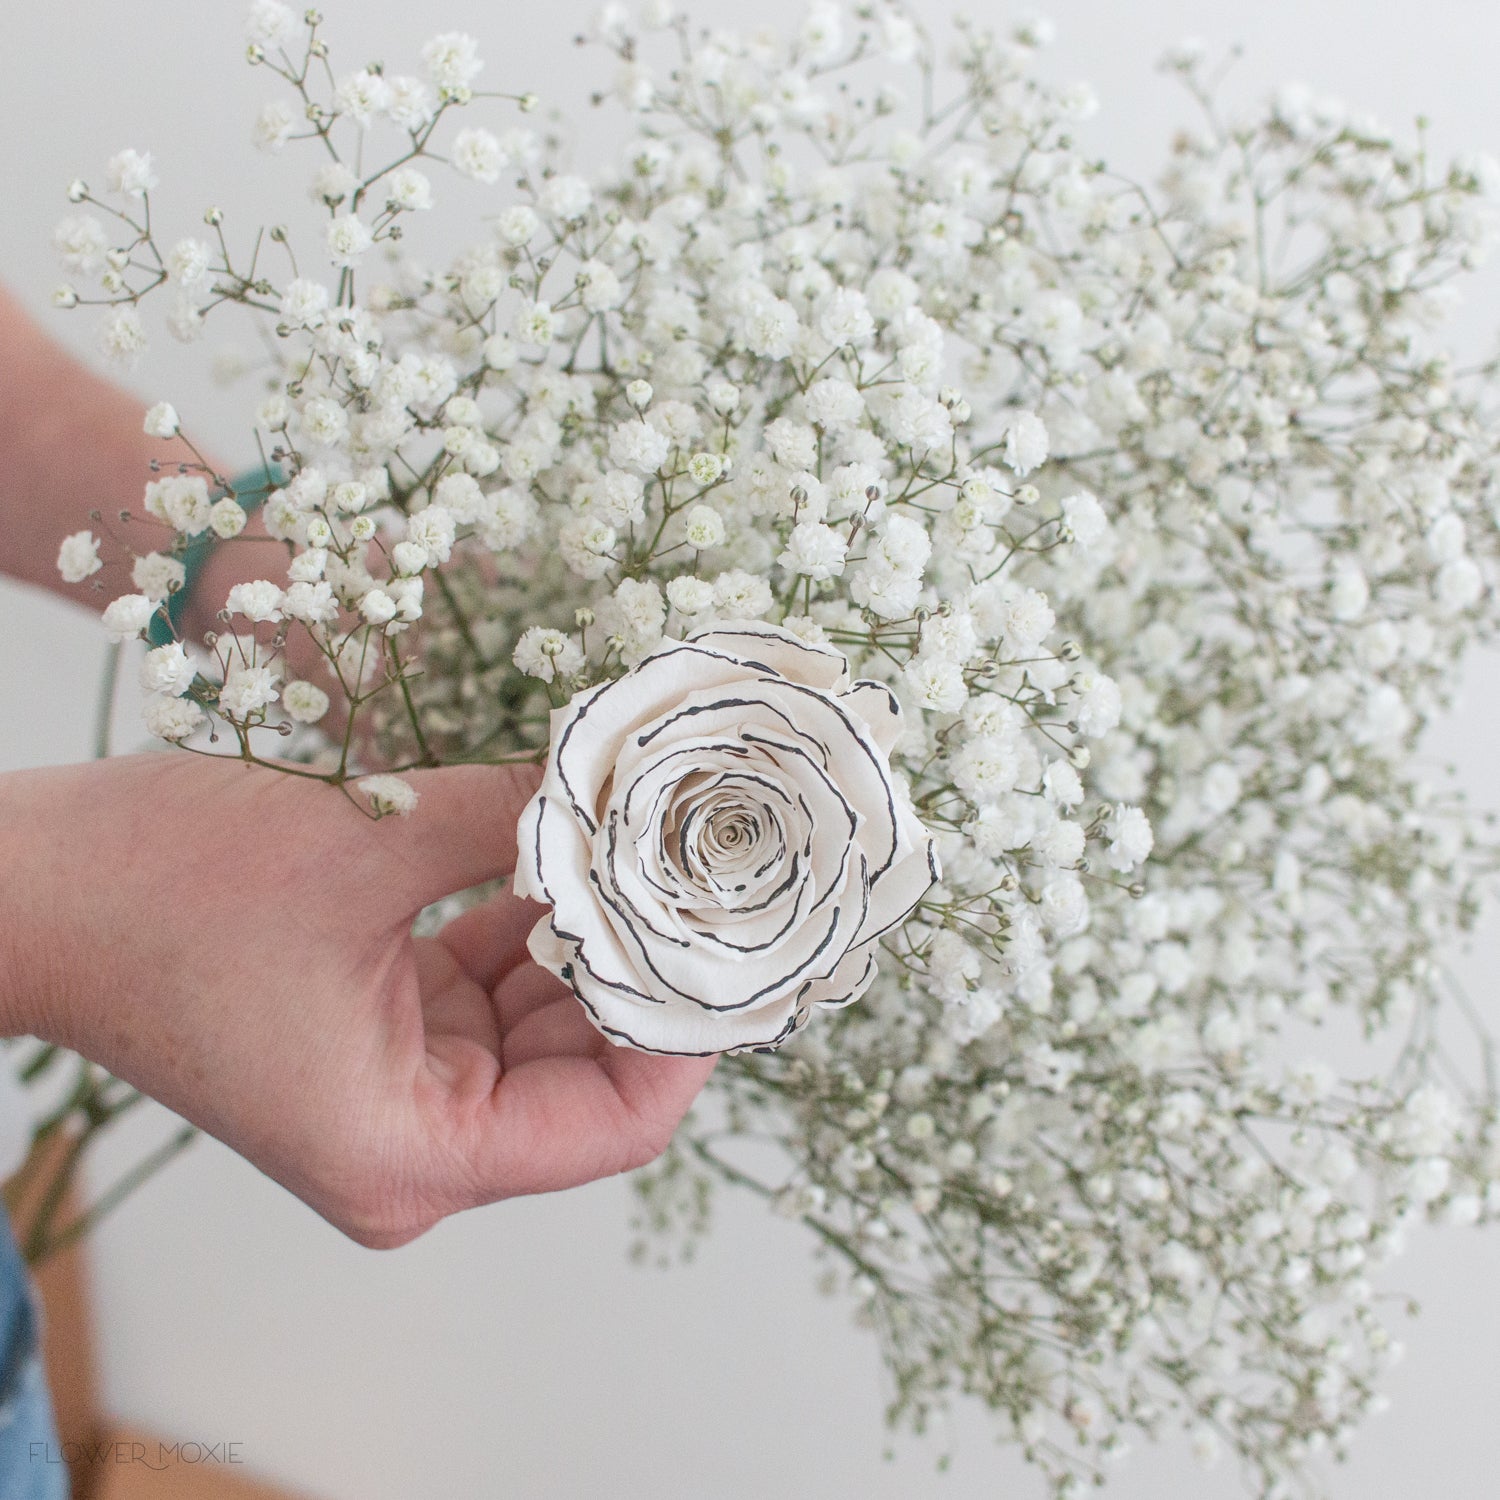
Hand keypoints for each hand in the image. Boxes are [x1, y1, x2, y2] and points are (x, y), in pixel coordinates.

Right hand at [0, 754, 715, 1246]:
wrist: (38, 889)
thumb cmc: (164, 885)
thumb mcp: (369, 839)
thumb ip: (516, 816)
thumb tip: (627, 786)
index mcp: (411, 1151)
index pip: (614, 1121)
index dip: (688, 1033)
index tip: (738, 940)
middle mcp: (414, 1148)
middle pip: (587, 1075)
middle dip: (646, 971)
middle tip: (712, 876)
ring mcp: (399, 1094)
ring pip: (546, 1028)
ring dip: (593, 939)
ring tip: (654, 850)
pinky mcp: (382, 1040)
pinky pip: (494, 995)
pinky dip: (535, 928)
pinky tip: (574, 853)